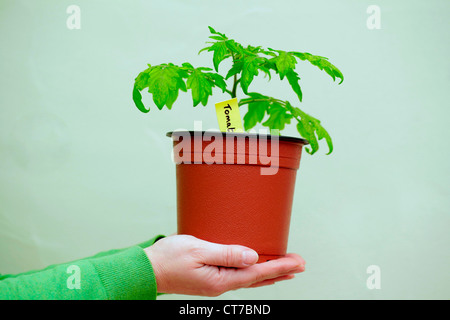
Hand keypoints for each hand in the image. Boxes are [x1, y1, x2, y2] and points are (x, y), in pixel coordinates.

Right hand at [144, 234, 304, 295]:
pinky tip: (256, 269)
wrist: (147, 269)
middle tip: (300, 264)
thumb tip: (252, 257)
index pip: (257, 273)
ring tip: (286, 270)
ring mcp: (216, 282)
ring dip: (270, 273)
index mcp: (220, 280)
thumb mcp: (197, 250)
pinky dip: (254, 273)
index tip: (297, 262)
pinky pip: (239, 276)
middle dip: (281, 271)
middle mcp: (221, 284)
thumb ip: (226, 253)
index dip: (279, 267)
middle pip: (258, 279)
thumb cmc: (168, 258)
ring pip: (250, 279)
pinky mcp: (210, 277)